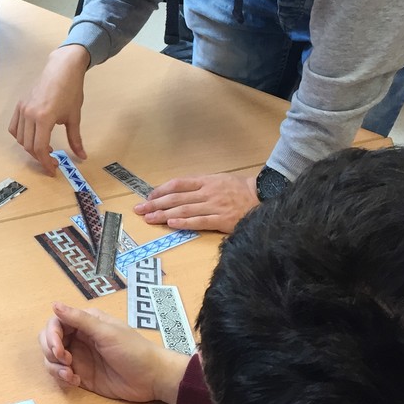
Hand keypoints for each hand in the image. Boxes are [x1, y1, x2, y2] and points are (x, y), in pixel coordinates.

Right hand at [9, 45, 90, 173]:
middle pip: (29, 146)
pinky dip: (21, 137)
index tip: (53, 168)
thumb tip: (82, 156)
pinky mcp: (20, 105)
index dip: (46, 162)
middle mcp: (30, 114)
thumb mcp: (74, 117)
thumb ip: (75, 139)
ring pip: (20, 138)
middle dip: (39, 158)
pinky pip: (14, 127)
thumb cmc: (70, 90)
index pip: (40, 148)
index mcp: (44, 118)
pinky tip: (32, 137)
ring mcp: (22, 109)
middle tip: (51, 161)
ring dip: (30, 148)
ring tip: (44, 149)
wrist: (62, 69)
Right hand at [38, 301, 188, 403]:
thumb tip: (54, 304)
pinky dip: (62, 377)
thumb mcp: (107, 333)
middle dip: (51, 351)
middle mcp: (78, 337)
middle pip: (49, 340)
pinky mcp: (81, 375)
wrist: (152, 378)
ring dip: (55, 367)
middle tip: (65, 361)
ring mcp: (79, 357)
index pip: (56, 323)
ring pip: (51, 358)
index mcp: (85, 322)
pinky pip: (60, 374)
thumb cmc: (133, 350)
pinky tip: (75, 381)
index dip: (51, 335)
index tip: (58, 349)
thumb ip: (80, 320)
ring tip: (70, 375)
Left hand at [133, 172, 257, 233]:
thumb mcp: (218, 180)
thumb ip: (199, 185)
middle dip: (155, 204)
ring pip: (184, 210)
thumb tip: (177, 192)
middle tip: (140, 210)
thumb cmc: (239, 190)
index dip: (161, 190)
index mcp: (205, 181)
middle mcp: (207, 192)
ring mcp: (214, 206)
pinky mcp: (222, 220)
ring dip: (164, 215)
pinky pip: (200, 221)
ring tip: (150, 218)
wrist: (263, 197)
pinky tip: (171, 224)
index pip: (177, 184)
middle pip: (176, 198)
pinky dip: (184, 222)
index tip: (148, 197)